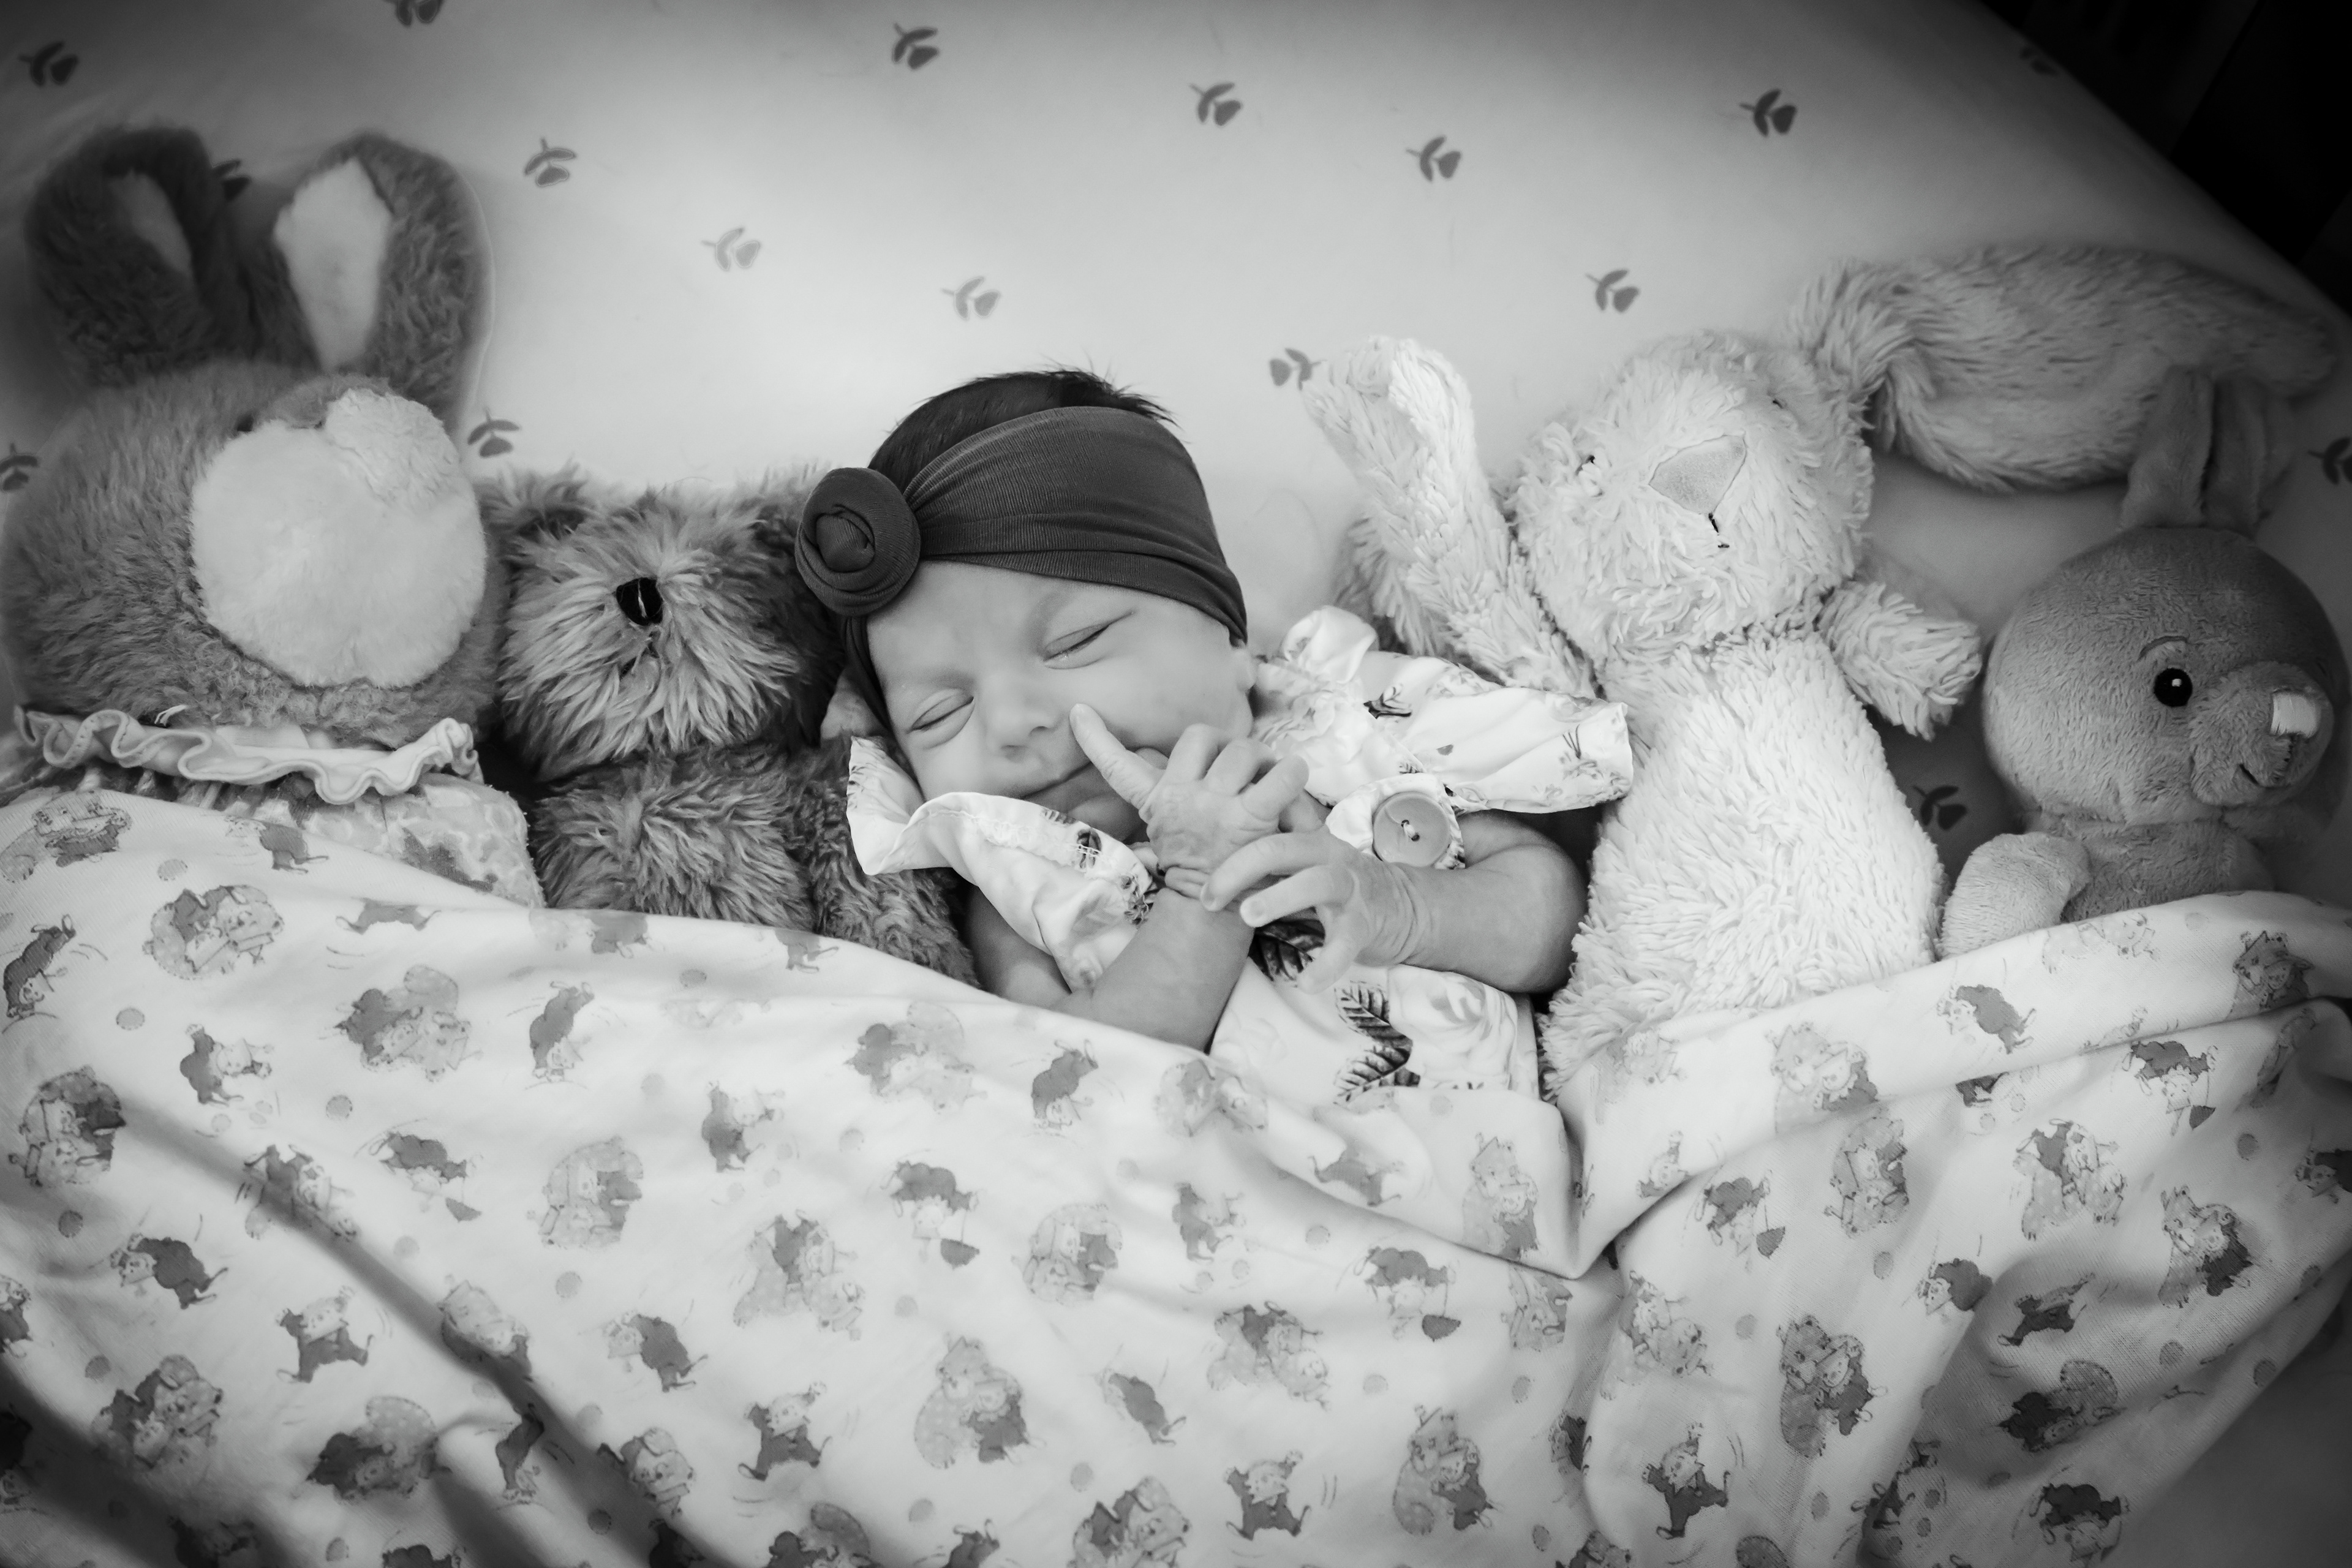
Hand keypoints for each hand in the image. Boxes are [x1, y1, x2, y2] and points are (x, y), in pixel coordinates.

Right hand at [1071, 705, 1309, 897]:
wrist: (1214, 914)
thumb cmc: (1198, 865)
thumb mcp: (1165, 830)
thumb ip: (1160, 795)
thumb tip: (1154, 761)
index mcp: (1158, 800)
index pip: (1120, 766)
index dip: (1097, 739)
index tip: (1079, 712)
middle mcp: (1181, 797)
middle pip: (1203, 737)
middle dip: (1228, 743)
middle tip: (1244, 764)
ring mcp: (1215, 807)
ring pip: (1241, 750)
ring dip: (1261, 757)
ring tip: (1270, 775)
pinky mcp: (1250, 819)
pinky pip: (1279, 778)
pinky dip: (1292, 771)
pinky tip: (1293, 776)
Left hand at [1203, 828, 1424, 989]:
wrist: (1399, 906)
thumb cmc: (1333, 884)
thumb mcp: (1302, 863)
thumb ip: (1265, 859)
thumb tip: (1204, 865)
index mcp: (1306, 839)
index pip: (1261, 834)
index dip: (1227, 857)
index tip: (1199, 887)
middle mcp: (1328, 856)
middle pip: (1281, 849)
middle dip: (1240, 869)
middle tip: (1208, 899)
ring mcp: (1349, 889)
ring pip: (1315, 883)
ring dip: (1280, 896)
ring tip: (1248, 917)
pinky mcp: (1364, 924)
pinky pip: (1344, 944)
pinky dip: (1325, 965)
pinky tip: (1304, 984)